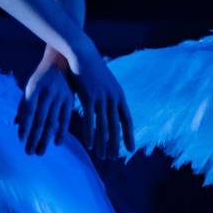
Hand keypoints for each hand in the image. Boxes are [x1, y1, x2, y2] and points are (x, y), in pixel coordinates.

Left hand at [15, 61, 74, 155]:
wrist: (62, 60)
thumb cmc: (42, 76)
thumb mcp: (30, 86)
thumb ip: (24, 105)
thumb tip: (17, 124)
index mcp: (34, 90)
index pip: (28, 112)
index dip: (25, 127)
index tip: (21, 141)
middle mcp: (47, 95)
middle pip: (39, 120)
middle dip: (34, 138)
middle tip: (29, 153)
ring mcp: (59, 98)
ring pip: (52, 122)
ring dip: (45, 139)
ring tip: (40, 152)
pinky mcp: (70, 100)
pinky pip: (66, 119)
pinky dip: (62, 132)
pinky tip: (57, 143)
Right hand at [67, 43, 135, 159]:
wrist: (82, 53)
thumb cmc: (91, 67)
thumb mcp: (106, 82)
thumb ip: (109, 94)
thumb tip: (112, 102)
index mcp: (119, 96)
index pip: (127, 120)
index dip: (129, 135)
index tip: (130, 148)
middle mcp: (113, 99)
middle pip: (116, 127)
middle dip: (115, 144)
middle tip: (113, 158)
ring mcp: (102, 99)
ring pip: (104, 127)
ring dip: (103, 144)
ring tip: (102, 156)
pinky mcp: (89, 98)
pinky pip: (90, 121)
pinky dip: (90, 135)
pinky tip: (89, 146)